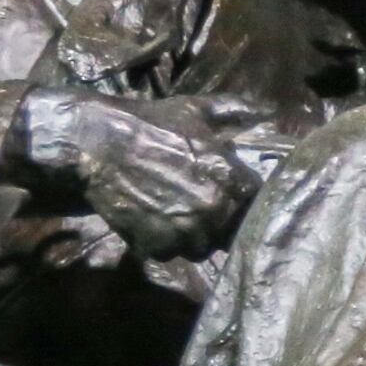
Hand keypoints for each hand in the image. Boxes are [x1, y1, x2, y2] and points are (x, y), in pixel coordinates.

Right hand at [22, 92, 245, 260]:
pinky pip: (170, 254)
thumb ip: (233, 111)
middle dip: (216, 221)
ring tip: (172, 214)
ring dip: (190, 236)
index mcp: (232, 180)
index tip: (228, 194)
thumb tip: (264, 111)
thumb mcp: (195, 111)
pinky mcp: (159, 247)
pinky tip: (150, 221)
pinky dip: (161, 242)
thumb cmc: (150, 124)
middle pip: (229, 232)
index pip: (254, 204)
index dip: (241, 200)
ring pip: (200, 247)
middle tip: (194, 204)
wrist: (100, 146)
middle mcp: (216, 211)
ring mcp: (187, 233)